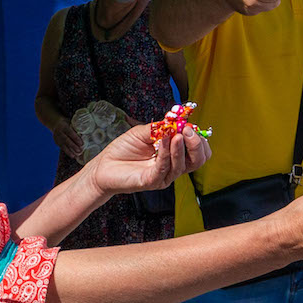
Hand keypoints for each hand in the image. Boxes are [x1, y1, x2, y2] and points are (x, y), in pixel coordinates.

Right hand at [46, 116, 82, 156]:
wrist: (56, 124)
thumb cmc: (67, 123)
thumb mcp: (71, 122)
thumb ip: (76, 127)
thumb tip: (86, 133)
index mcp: (63, 126)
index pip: (70, 132)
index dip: (75, 138)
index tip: (81, 143)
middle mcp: (59, 132)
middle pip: (66, 140)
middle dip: (73, 146)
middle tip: (79, 150)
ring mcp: (57, 138)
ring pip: (63, 145)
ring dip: (70, 151)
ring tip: (75, 156)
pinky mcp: (56, 142)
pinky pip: (62, 148)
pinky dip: (67, 152)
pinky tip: (72, 156)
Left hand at [88, 121, 208, 194]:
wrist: (103, 166)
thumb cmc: (123, 149)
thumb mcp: (143, 132)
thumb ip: (160, 127)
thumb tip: (176, 120)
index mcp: (174, 155)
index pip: (198, 151)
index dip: (199, 138)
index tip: (190, 125)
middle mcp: (172, 167)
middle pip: (197, 160)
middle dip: (197, 145)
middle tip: (189, 130)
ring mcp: (163, 176)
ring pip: (182, 165)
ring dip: (180, 148)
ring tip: (177, 134)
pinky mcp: (151, 181)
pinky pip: (164, 168)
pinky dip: (166, 153)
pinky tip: (164, 141)